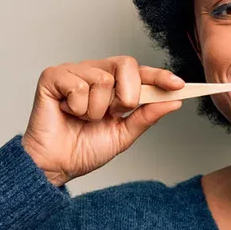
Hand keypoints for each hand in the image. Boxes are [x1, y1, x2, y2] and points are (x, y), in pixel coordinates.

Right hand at [20, 56, 183, 185]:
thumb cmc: (84, 149)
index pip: (140, 72)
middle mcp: (94, 73)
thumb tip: (174, 101)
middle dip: (127, 95)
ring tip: (82, 118)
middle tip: (113, 114)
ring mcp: (73, 72)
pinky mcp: (53, 77)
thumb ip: (147, 116)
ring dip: (96, 110)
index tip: (178, 85)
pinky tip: (67, 113)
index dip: (159, 76)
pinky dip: (76, 108)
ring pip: (102, 80)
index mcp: (113, 85)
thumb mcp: (124, 134)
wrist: (56, 165)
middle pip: (125, 64)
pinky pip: (78, 86)